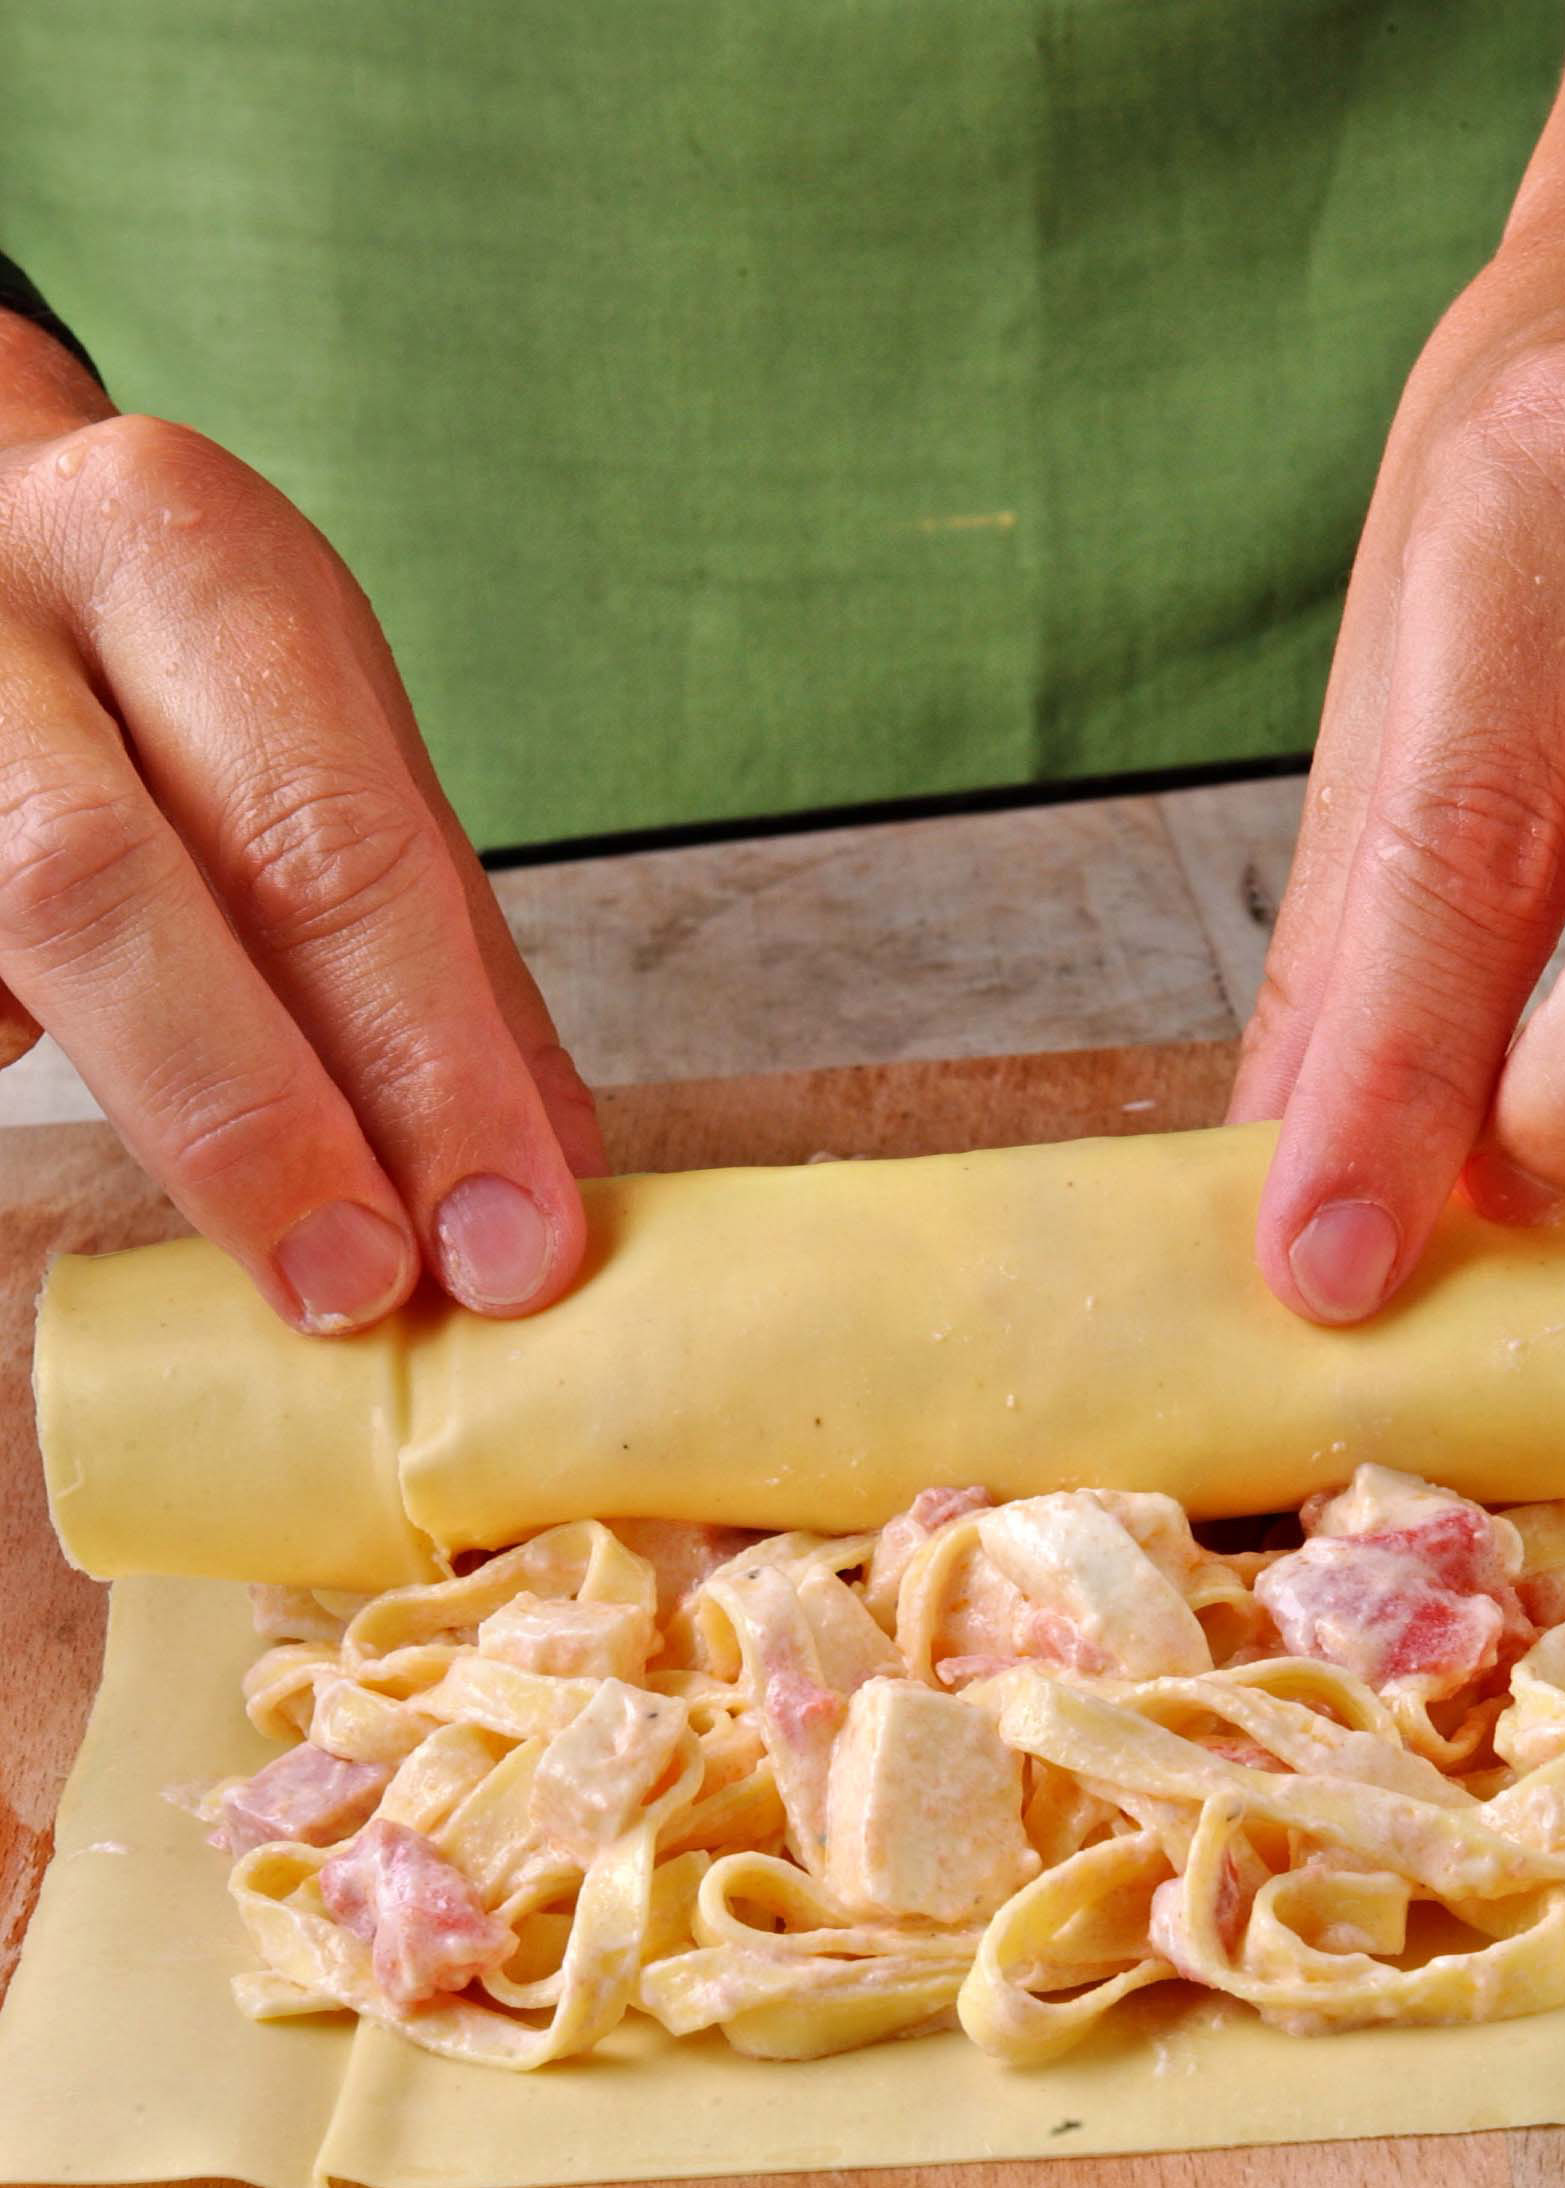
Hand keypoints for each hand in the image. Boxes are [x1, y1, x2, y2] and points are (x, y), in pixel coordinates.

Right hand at [0, 320, 601, 1329]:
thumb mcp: (313, 726)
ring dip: (162, 1122)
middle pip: (105, 884)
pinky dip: (9, 1046)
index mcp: (177, 557)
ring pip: (8, 929)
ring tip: (290, 1264)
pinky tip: (66, 1082)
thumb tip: (543, 1173)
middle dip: (260, 1118)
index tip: (510, 1243)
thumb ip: (424, 939)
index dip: (423, 1064)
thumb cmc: (150, 654)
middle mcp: (0, 604)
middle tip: (375, 1287)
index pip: (323, 838)